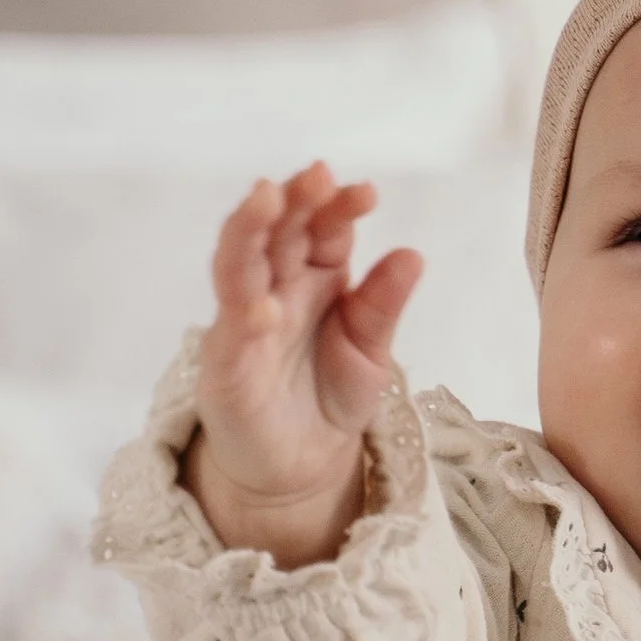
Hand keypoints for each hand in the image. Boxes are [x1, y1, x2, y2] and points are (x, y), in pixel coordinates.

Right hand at [186, 162, 422, 564]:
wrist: (302, 464)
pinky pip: (231, 333)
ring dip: (249, 230)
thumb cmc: (332, 396)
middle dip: (294, 200)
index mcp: (317, 275)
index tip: (366, 192)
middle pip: (278, 231)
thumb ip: (383, 305)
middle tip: (316, 175)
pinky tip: (263, 305)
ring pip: (239, 263)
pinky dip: (245, 315)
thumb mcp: (372, 351)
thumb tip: (413, 254)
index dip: (339, 206)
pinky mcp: (226, 363)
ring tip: (266, 198)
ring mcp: (245, 321)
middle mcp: (277, 286)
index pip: (324, 228)